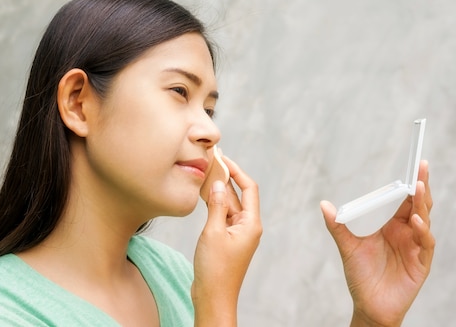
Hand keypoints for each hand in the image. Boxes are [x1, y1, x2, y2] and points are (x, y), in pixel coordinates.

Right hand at [192, 155, 261, 325]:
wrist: (213, 298)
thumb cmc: (216, 270)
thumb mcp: (213, 232)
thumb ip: (217, 206)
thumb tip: (220, 183)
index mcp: (251, 223)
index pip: (249, 188)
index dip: (237, 170)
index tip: (223, 158)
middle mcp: (248, 226)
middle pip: (240, 195)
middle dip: (227, 177)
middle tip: (211, 161)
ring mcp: (238, 233)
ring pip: (230, 205)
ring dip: (220, 190)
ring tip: (205, 173)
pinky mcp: (227, 240)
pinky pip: (223, 215)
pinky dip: (215, 204)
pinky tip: (204, 195)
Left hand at [321, 160, 434, 326]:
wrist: (369, 306)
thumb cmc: (361, 275)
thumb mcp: (348, 247)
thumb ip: (338, 226)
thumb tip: (324, 205)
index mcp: (392, 225)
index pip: (403, 199)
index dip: (409, 183)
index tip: (414, 165)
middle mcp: (407, 232)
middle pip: (418, 204)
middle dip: (421, 185)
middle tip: (421, 166)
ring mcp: (416, 247)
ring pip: (424, 220)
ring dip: (422, 204)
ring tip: (418, 188)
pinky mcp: (421, 263)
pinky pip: (425, 243)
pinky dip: (422, 231)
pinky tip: (416, 222)